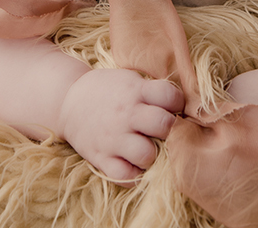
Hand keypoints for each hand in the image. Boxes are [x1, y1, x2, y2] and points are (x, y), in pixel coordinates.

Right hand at [57, 68, 184, 184]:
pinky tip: (134, 165)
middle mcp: (125, 114)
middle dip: (170, 130)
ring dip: (152, 155)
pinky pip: (126, 177)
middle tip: (163, 132)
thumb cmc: (109, 90)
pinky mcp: (101, 158)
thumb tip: (189, 102)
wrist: (68, 100)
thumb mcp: (130, 80)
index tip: (174, 108)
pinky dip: (134, 176)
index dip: (178, 103)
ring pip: (147, 155)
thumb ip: (154, 91)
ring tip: (147, 149)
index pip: (170, 96)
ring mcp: (113, 138)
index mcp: (135, 91)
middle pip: (164, 126)